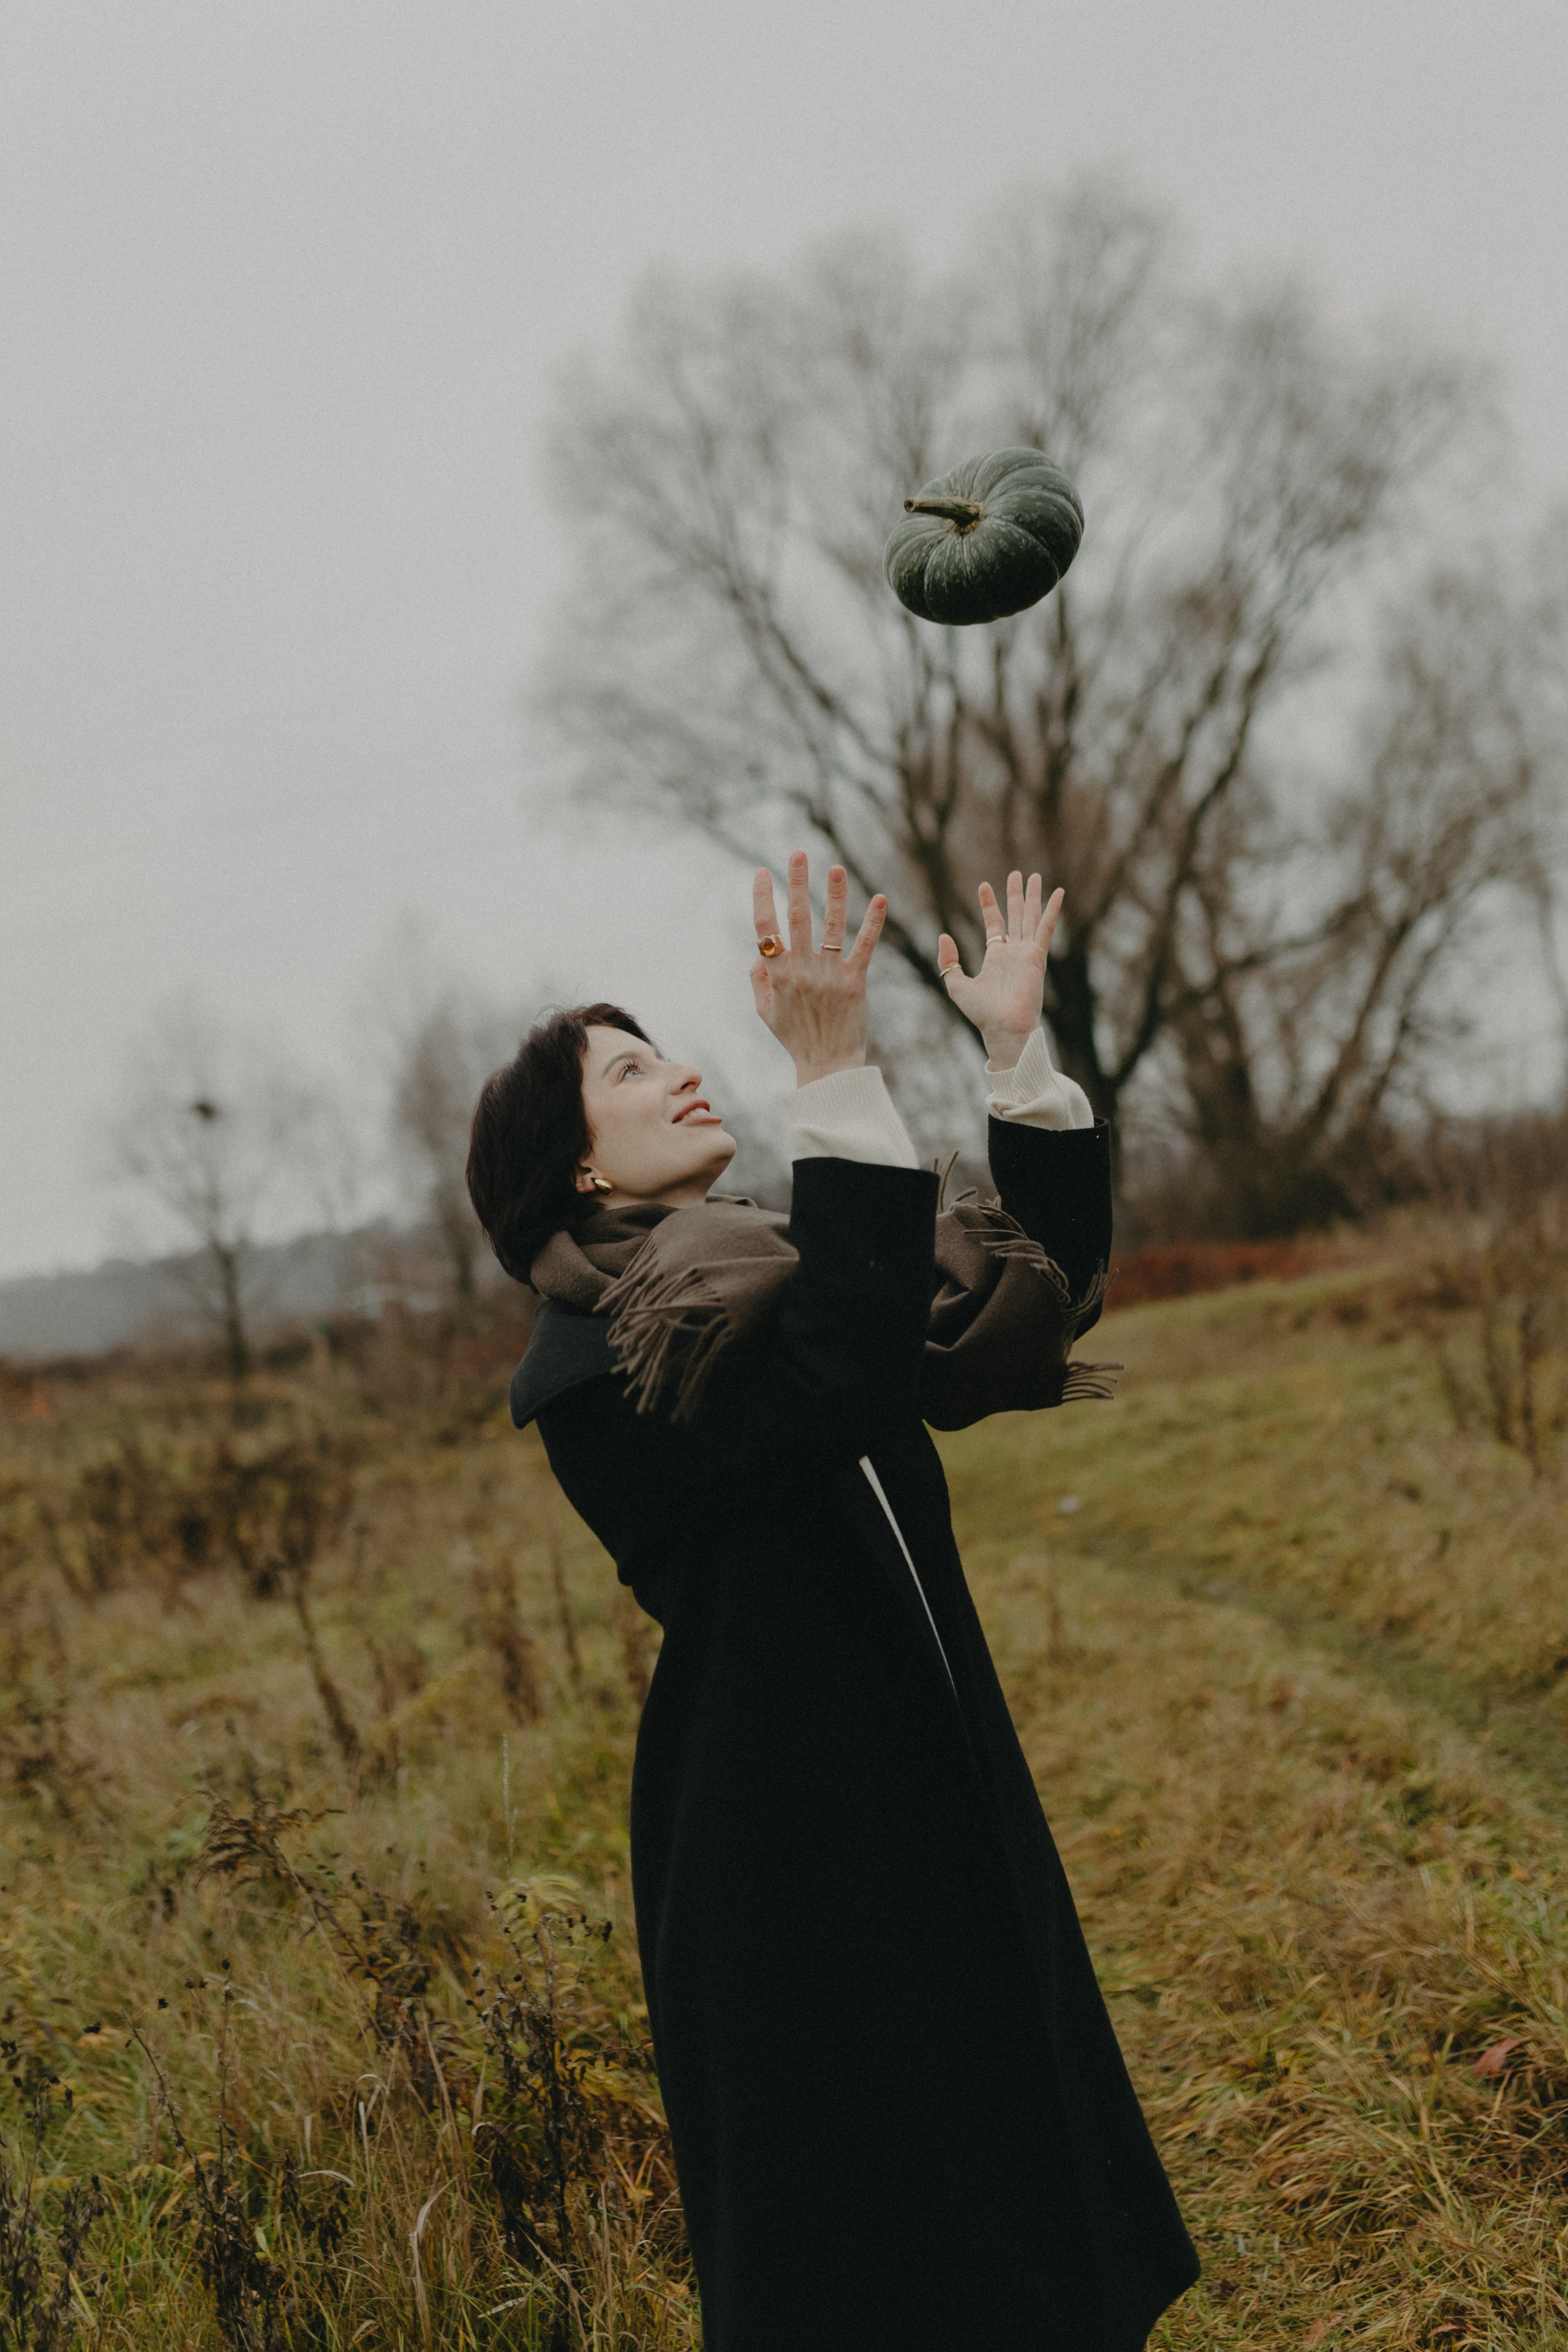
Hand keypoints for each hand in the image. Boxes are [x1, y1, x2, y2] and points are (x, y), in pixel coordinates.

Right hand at [750, 852, 887, 1084]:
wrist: (827, 1065)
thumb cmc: (794, 1038)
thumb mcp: (764, 1011)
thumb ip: (758, 979)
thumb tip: (758, 952)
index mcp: (777, 975)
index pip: (765, 929)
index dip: (763, 898)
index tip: (763, 873)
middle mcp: (801, 970)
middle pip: (796, 918)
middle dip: (796, 883)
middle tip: (798, 854)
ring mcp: (829, 975)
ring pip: (830, 926)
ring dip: (833, 894)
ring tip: (836, 868)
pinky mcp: (855, 981)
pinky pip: (864, 946)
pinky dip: (873, 923)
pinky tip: (880, 899)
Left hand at [937, 872, 1063, 1069]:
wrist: (1002, 1027)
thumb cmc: (982, 1013)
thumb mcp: (956, 985)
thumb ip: (949, 961)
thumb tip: (944, 936)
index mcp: (996, 958)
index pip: (994, 924)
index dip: (989, 905)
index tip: (983, 886)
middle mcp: (1014, 953)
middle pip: (1016, 916)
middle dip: (1015, 895)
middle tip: (1016, 874)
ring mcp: (1027, 953)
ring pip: (1031, 917)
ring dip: (1033, 896)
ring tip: (1035, 876)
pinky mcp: (1038, 956)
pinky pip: (1046, 928)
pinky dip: (1052, 910)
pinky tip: (1058, 892)